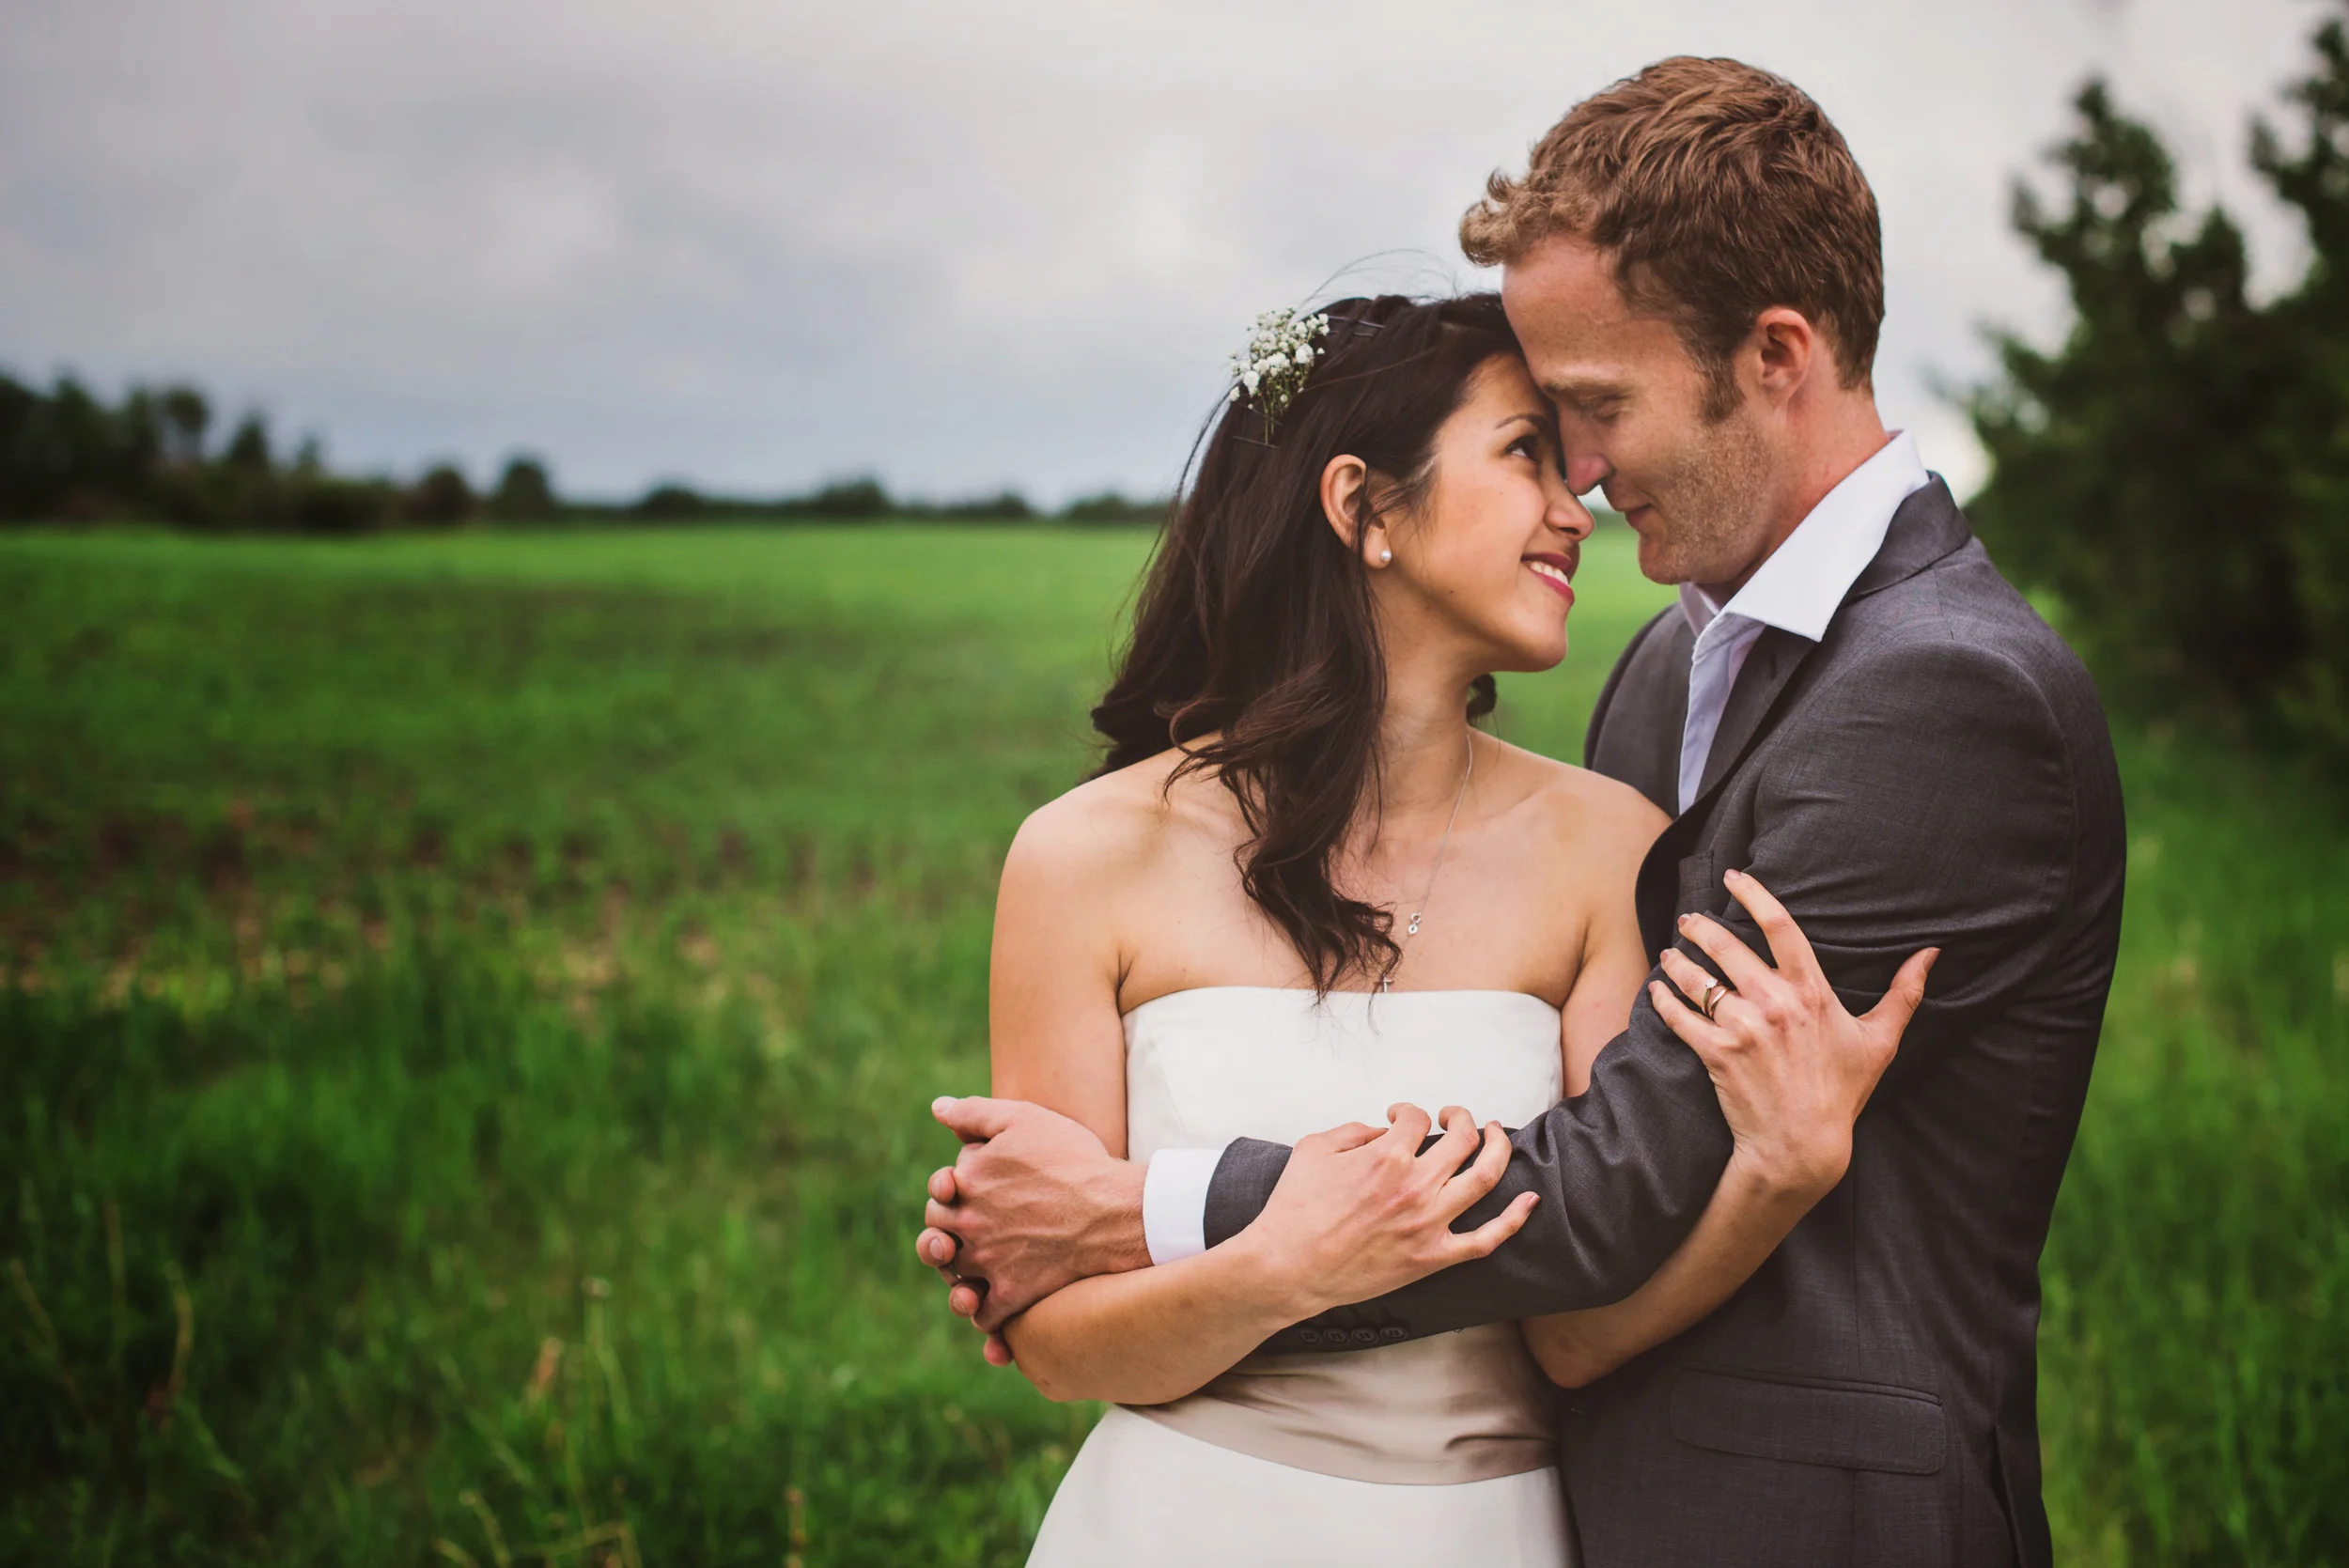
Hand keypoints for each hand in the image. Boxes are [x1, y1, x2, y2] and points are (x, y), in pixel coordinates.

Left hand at [914, 1096, 1147, 1338]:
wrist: (1116, 1209)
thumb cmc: (1073, 1159)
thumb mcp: (1023, 1119)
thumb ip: (974, 1113)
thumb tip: (937, 1108)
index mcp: (966, 1181)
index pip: (938, 1192)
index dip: (949, 1192)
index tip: (971, 1193)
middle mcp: (969, 1223)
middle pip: (937, 1233)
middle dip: (946, 1232)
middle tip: (970, 1232)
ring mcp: (988, 1261)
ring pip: (954, 1276)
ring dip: (957, 1275)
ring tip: (973, 1271)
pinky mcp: (1013, 1295)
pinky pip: (985, 1316)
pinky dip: (984, 1315)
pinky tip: (995, 1304)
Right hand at [1227, 1103, 1537, 1319]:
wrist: (1287, 1267)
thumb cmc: (1295, 1209)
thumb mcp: (1314, 1148)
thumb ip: (1353, 1131)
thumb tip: (1381, 1132)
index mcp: (1387, 1155)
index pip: (1418, 1119)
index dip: (1410, 1112)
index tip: (1401, 1119)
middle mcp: (1416, 1185)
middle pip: (1463, 1139)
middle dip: (1463, 1118)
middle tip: (1456, 1117)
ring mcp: (1429, 1223)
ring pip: (1485, 1178)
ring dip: (1498, 1149)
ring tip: (1496, 1136)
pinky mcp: (1433, 1258)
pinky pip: (1486, 1239)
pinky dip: (1514, 1219)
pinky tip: (1529, 1199)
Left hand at [1649, 869, 1934, 1199]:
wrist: (1802, 1145)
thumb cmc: (1842, 1091)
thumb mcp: (1880, 1040)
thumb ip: (1904, 992)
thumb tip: (1932, 952)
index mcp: (1811, 992)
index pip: (1780, 926)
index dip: (1753, 894)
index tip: (1734, 877)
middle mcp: (1774, 1003)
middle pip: (1726, 945)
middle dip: (1700, 926)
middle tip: (1688, 919)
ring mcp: (1743, 1028)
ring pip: (1697, 979)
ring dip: (1676, 961)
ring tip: (1670, 954)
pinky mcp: (1716, 1053)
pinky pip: (1679, 1016)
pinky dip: (1662, 1000)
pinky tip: (1655, 991)